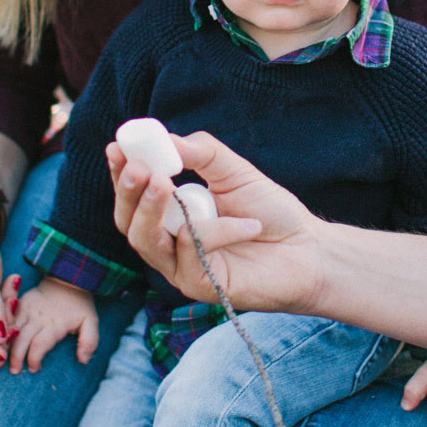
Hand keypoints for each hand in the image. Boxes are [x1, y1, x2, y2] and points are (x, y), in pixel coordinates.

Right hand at [6, 277, 98, 372]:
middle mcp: (38, 317)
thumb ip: (89, 341)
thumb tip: (83, 360)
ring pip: (9, 329)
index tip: (34, 369)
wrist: (67, 278)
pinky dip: (0, 330)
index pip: (40, 344)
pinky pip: (6, 317)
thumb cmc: (79, 305)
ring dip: (4, 345)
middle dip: (15, 357)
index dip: (35, 358)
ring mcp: (26, 309)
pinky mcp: (19, 303)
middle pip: (21, 339)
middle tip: (14, 371)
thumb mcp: (91, 321)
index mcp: (54, 323)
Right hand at [109, 130, 315, 311]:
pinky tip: (247, 224)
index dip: (121, 173)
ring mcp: (182, 267)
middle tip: (138, 168)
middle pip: (128, 222)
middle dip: (129, 193)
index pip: (134, 195)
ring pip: (147, 242)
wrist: (310, 251)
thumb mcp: (235, 172)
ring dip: (151, 210)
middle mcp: (170, 242)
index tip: (116, 147)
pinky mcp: (200, 287)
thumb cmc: (271, 212)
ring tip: (162, 182)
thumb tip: (167, 140)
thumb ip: (202, 153)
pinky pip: (191, 254)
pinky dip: (215, 231)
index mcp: (172, 214)